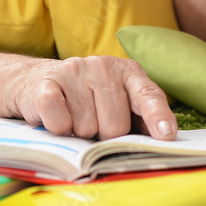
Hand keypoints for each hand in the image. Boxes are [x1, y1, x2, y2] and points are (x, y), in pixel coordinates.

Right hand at [9, 55, 177, 138]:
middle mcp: (104, 66)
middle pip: (115, 125)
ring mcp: (75, 72)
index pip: (147, 94)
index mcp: (128, 72)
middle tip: (94, 123)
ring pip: (87, 129)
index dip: (157, 115)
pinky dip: (59, 129)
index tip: (166, 134)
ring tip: (74, 117)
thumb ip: (140, 118)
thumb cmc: (88, 100)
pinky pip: (60, 123)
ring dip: (80, 133)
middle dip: (105, 135)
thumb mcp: (119, 102)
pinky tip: (58, 117)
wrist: (39, 82)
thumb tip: (162, 139)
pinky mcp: (48, 83)